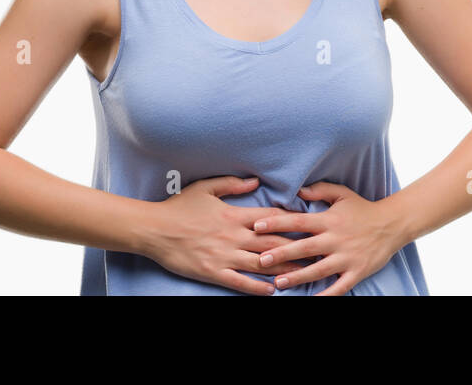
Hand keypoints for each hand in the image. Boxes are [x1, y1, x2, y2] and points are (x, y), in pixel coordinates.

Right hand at [141, 175, 312, 294]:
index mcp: (235, 214)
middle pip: (273, 243)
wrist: (153, 229)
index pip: (271, 218)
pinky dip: (257, 286)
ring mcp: (224, 255)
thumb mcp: (206, 188)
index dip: (293, 221)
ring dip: (283, 269)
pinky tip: (272, 290)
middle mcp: (234, 236)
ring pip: (261, 264)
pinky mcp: (213, 271)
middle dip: (297, 248)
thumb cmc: (179, 207)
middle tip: (318, 252)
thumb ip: (233, 185)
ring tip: (304, 273)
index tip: (310, 224)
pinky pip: (240, 281)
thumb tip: (256, 181)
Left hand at [252, 182, 410, 295]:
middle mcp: (336, 239)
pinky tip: (311, 300)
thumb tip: (298, 191)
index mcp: (329, 220)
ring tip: (279, 283)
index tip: (257, 227)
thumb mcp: (343, 194)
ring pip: (319, 269)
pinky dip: (326, 295)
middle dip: (281, 253)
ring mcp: (347, 257)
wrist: (393, 224)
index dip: (277, 223)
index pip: (298, 221)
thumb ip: (320, 191)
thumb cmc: (363, 209)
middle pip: (305, 248)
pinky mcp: (357, 271)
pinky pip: (339, 287)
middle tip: (260, 260)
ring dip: (298, 276)